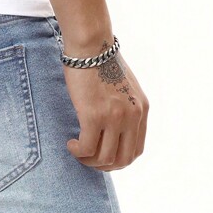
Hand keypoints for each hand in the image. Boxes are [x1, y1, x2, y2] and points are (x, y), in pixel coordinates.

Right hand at [63, 49, 148, 170]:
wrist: (90, 46)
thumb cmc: (102, 64)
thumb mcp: (124, 88)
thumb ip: (126, 109)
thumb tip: (115, 132)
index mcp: (141, 110)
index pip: (136, 151)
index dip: (118, 161)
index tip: (102, 156)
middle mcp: (132, 115)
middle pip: (122, 160)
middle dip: (104, 166)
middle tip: (89, 158)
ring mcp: (114, 117)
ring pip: (104, 158)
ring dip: (88, 160)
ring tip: (77, 149)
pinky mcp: (94, 115)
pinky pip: (86, 148)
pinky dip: (77, 151)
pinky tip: (70, 143)